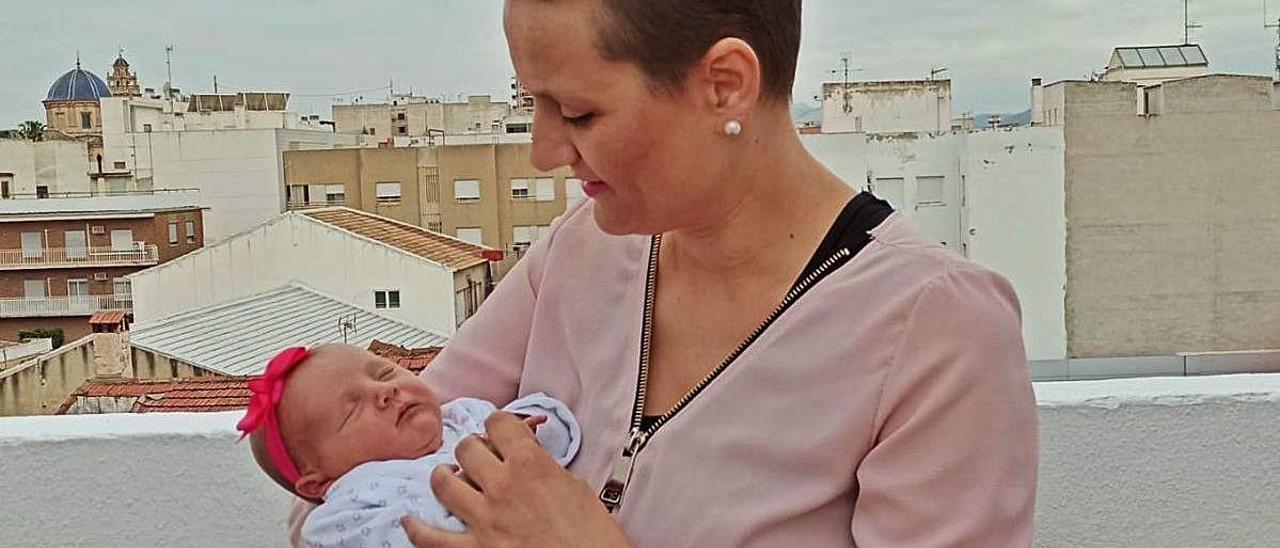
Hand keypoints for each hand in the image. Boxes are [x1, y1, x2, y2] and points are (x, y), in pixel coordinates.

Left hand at [401, 412, 630, 547]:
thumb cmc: (593, 536)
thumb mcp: (577, 488)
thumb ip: (547, 469)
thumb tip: (532, 461)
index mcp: (531, 466)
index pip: (499, 423)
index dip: (500, 424)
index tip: (503, 431)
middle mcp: (502, 488)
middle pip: (467, 448)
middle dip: (474, 448)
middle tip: (483, 456)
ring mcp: (484, 520)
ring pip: (443, 482)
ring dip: (445, 476)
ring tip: (451, 477)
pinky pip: (431, 538)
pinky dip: (416, 528)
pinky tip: (410, 520)